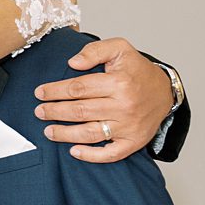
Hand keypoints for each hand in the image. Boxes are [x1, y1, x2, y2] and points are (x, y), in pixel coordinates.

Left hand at [33, 38, 173, 163]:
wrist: (165, 92)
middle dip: (55, 112)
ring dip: (65, 134)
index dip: (55, 91)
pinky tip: (74, 151)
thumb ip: (95, 51)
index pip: (78, 88)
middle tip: (39, 112)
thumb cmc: (138, 71)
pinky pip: (111, 154)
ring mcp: (128, 126)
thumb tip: (73, 63)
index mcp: (119, 82)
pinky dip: (91, 155)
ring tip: (48, 131)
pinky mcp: (133, 142)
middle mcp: (124, 106)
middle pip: (80, 111)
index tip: (40, 93)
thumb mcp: (120, 49)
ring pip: (90, 133)